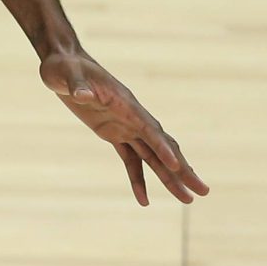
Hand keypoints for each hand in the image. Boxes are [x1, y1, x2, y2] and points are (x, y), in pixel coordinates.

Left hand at [40, 50, 207, 205]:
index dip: (162, 147)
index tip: (176, 166)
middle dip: (182, 170)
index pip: (149, 129)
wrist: (63, 65)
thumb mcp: (65, 74)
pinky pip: (131, 161)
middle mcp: (131, 117)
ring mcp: (125, 126)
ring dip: (170, 178)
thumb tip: (82, 95)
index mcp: (125, 104)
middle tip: (203, 191)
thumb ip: (78, 86)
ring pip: (153, 157)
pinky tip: (144, 201)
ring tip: (187, 199)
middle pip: (162, 147)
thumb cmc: (64, 67)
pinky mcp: (114, 134)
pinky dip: (138, 180)